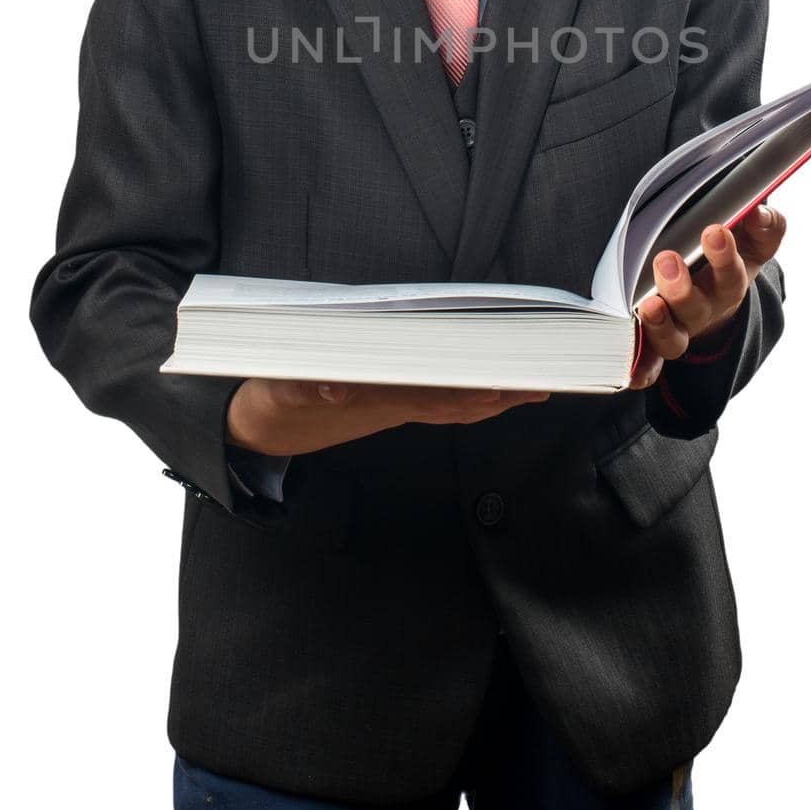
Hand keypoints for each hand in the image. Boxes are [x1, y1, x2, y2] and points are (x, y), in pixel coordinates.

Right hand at [226, 377, 550, 456]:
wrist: (269, 425)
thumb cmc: (278, 398)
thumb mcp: (283, 389)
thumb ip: (304, 387)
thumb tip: (333, 387)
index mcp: (373, 400)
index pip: (432, 396)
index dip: (468, 391)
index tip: (500, 385)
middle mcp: (394, 407)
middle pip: (457, 403)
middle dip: (499, 394)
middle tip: (541, 384)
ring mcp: (398, 406)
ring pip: (456, 405)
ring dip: (495, 397)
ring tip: (534, 387)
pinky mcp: (395, 401)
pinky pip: (444, 401)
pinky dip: (474, 396)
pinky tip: (495, 390)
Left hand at [628, 204, 787, 388]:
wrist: (716, 293)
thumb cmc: (729, 256)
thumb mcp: (753, 240)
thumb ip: (764, 224)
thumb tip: (758, 212)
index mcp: (729, 283)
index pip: (732, 273)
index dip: (725, 255)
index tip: (714, 231)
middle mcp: (704, 309)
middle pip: (696, 307)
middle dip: (681, 287)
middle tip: (667, 260)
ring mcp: (680, 329)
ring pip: (672, 338)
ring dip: (660, 323)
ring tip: (648, 305)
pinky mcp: (657, 344)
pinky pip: (650, 365)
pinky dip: (641, 369)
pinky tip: (629, 371)